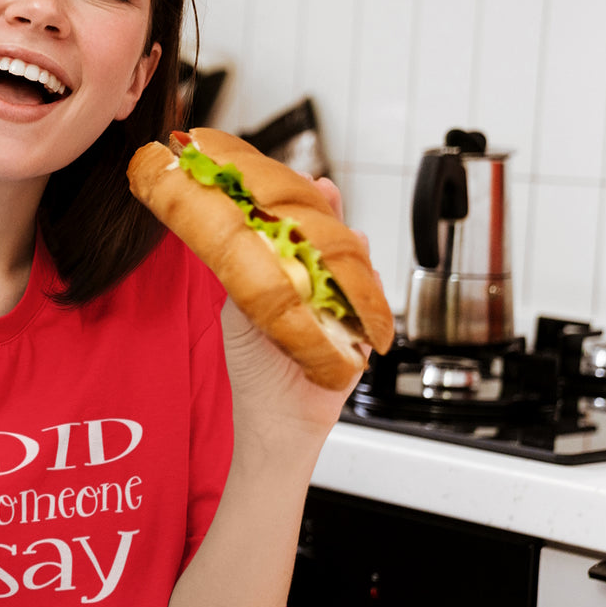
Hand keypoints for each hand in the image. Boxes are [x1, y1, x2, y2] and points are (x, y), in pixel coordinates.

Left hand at [220, 176, 369, 442]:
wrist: (278, 421)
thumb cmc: (254, 373)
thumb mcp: (240, 314)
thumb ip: (246, 276)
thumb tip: (236, 236)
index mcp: (283, 285)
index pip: (292, 240)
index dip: (294, 213)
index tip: (292, 185)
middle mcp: (312, 293)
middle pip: (326, 247)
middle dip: (327, 216)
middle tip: (323, 189)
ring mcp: (338, 311)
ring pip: (351, 268)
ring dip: (349, 244)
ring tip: (342, 224)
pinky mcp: (359, 332)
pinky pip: (369, 301)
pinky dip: (368, 283)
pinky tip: (363, 263)